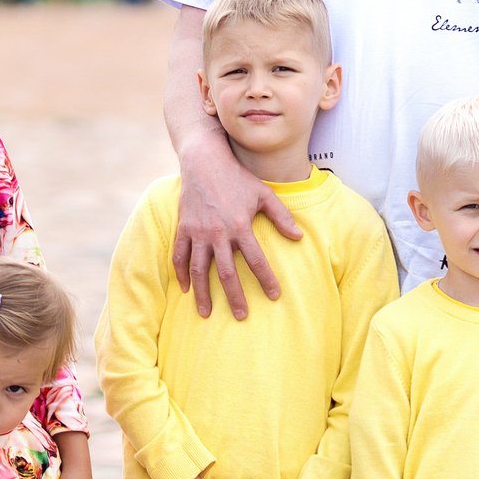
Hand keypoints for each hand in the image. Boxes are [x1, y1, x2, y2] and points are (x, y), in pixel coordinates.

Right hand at [171, 134, 298, 319]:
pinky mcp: (184, 228)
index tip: (274, 295)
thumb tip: (298, 237)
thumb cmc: (237, 177)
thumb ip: (281, 217)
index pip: (256, 260)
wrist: (204, 161)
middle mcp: (218, 233)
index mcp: (240, 226)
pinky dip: (182, 274)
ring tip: (206, 313)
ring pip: (200, 270)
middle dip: (235, 297)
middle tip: (241, 316)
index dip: (266, 280)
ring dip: (203, 293)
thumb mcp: (264, 193)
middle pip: (227, 273)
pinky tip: (186, 288)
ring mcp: (198, 232)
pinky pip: (180, 256)